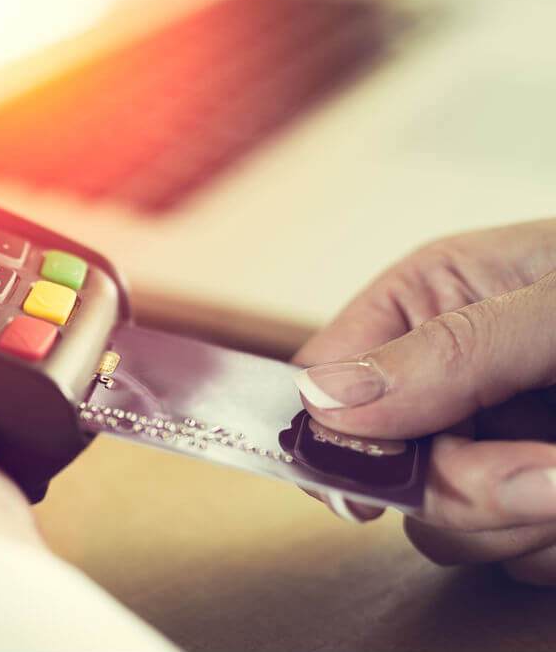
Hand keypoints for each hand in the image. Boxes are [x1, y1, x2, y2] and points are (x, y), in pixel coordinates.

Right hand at [293, 219, 555, 584]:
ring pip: (444, 525)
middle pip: (383, 469)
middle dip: (462, 488)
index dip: (329, 438)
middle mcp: (443, 379)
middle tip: (546, 477)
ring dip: (522, 522)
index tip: (365, 489)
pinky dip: (554, 545)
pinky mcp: (533, 497)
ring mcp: (488, 442)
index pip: (325, 378)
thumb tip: (329, 399)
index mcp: (426, 305)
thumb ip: (453, 350)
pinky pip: (511, 552)